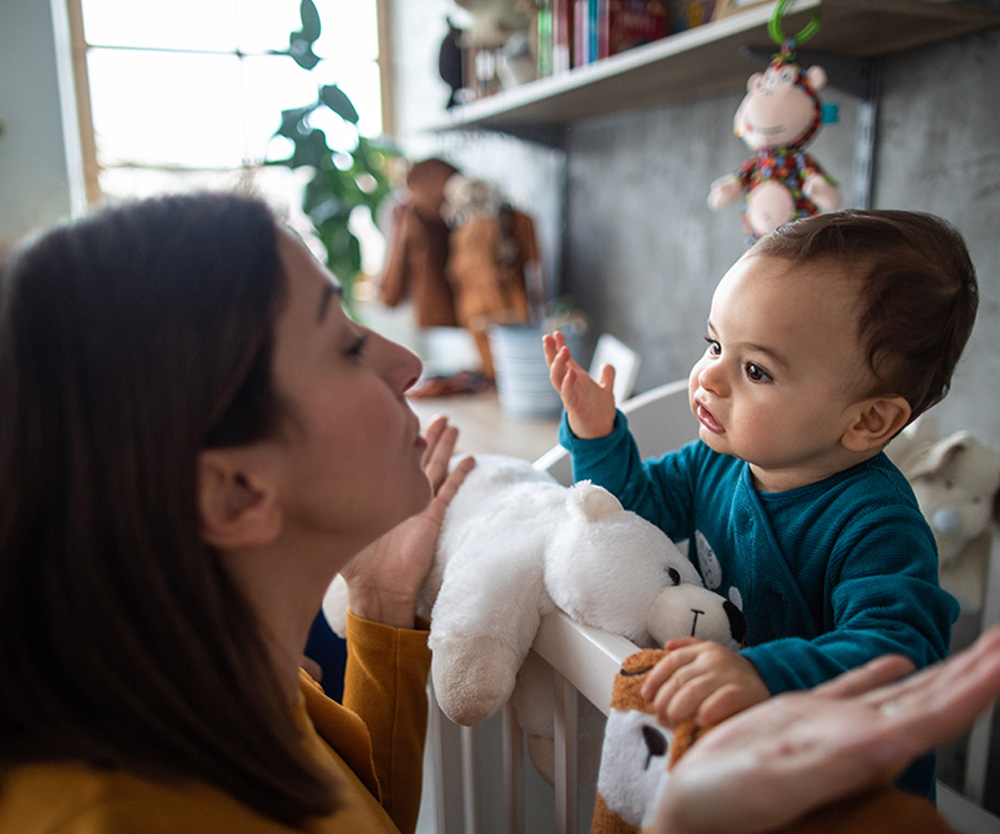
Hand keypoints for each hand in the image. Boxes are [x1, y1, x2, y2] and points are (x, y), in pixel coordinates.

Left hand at [340, 416, 474, 627]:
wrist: (376, 589)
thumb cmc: (352, 561)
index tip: (396, 411)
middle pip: (416, 454)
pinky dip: (460, 474)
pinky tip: (469, 460)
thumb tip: (293, 479)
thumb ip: (321, 500)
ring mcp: (418, 504)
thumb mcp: (332, 522)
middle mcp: (399, 493)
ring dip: (444, 445)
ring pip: (435, 466)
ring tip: (452, 425)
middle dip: (425, 433)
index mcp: (378, 491)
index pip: (388, 456)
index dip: (393, 434)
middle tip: (436, 414)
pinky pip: (448, 490)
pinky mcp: (431, 517)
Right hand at [542, 330, 615, 438]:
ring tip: (563, 350)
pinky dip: (568, 384)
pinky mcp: (574, 408)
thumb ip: (607, 377)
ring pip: (557, 378)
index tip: (556, 333)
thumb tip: (608, 365)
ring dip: (558, 364)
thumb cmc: (599, 413)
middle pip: (555, 366)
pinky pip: (568, 394)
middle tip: (548, 337)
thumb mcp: (605, 390)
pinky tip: (571, 373)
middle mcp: (570, 386)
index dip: (559, 346)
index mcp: (575, 380)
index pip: (564, 360)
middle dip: (551, 352)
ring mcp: (570, 396)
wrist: (601, 433)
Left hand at [641, 638, 769, 727]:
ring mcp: (728, 674)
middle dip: (664, 701)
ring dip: (678, 709)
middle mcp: (713, 659)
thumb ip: (687, 648)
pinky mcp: (744, 692)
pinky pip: (721, 700)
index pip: (671, 662)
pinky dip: (707, 711)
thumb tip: (665, 646)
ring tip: (672, 724)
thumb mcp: (710, 653)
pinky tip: (699, 721)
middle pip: (679, 679)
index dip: (655, 679)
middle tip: (660, 718)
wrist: (769, 680)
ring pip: (693, 690)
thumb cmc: (732, 673)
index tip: (646, 697)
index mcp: (703, 650)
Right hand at [651, 626, 999, 833]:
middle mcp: (856, 739)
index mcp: (859, 751)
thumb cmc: (723, 808)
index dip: (975, 689)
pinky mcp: (800, 721)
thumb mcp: (777, 782)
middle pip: (932, 702)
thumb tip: (890, 741)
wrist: (690, 817)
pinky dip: (878, 672)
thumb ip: (832, 764)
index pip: (935, 716)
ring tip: (977, 648)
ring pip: (900, 694)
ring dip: (942, 670)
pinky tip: (897, 660)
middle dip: (974, 671)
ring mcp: (831, 729)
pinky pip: (851, 689)